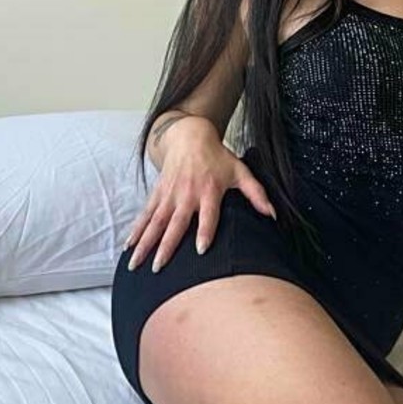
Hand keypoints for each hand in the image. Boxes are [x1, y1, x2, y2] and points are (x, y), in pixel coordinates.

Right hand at [123, 123, 276, 272]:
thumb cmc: (218, 157)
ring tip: (136, 264)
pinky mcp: (158, 193)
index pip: (208, 215)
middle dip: (166, 246)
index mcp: (209, 191)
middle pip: (176, 223)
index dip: (205, 231)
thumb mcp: (240, 171)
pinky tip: (129, 246)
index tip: (200, 250)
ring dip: (145, 243)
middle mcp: (187, 194)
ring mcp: (169, 194)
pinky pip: (145, 214)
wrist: (190, 136)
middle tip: (158, 267)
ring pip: (155, 222)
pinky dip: (136, 230)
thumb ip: (256, 193)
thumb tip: (273, 215)